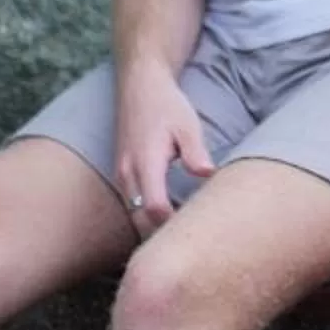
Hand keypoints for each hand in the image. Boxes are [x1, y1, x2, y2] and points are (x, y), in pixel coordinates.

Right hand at [111, 70, 212, 235]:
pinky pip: (131, 207)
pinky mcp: (122, 176)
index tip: (199, 230)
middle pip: (141, 221)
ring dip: (154, 230)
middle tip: (193, 244)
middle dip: (163, 237)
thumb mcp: (187, 124)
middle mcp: (127, 174)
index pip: (155, 208)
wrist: (139, 86)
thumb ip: (194, 151)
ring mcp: (121, 176)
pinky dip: (146, 219)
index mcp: (145, 162)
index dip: (175, 224)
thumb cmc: (167, 106)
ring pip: (134, 217)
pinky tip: (170, 221)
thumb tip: (207, 173)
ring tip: (183, 237)